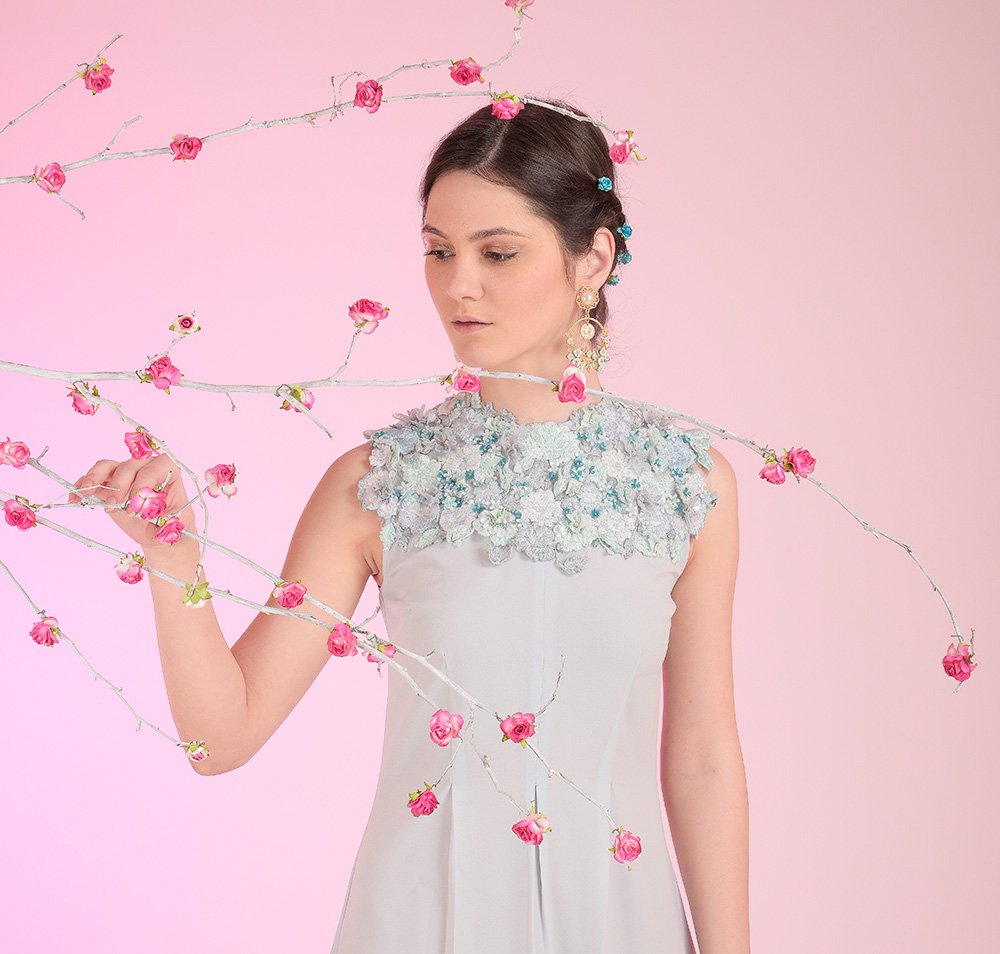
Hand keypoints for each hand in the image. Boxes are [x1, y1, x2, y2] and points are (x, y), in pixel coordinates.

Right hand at [68, 454, 199, 552]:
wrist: (159, 531)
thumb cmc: (171, 523)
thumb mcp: (174, 525)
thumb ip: (165, 523)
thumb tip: (151, 526)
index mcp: (167, 471)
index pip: (154, 469)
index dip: (143, 486)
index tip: (137, 508)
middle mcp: (145, 467)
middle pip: (128, 466)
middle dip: (120, 486)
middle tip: (115, 506)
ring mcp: (124, 474)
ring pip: (107, 466)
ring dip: (95, 477)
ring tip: (86, 492)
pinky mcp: (108, 484)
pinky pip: (93, 479)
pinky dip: (82, 486)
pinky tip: (74, 499)